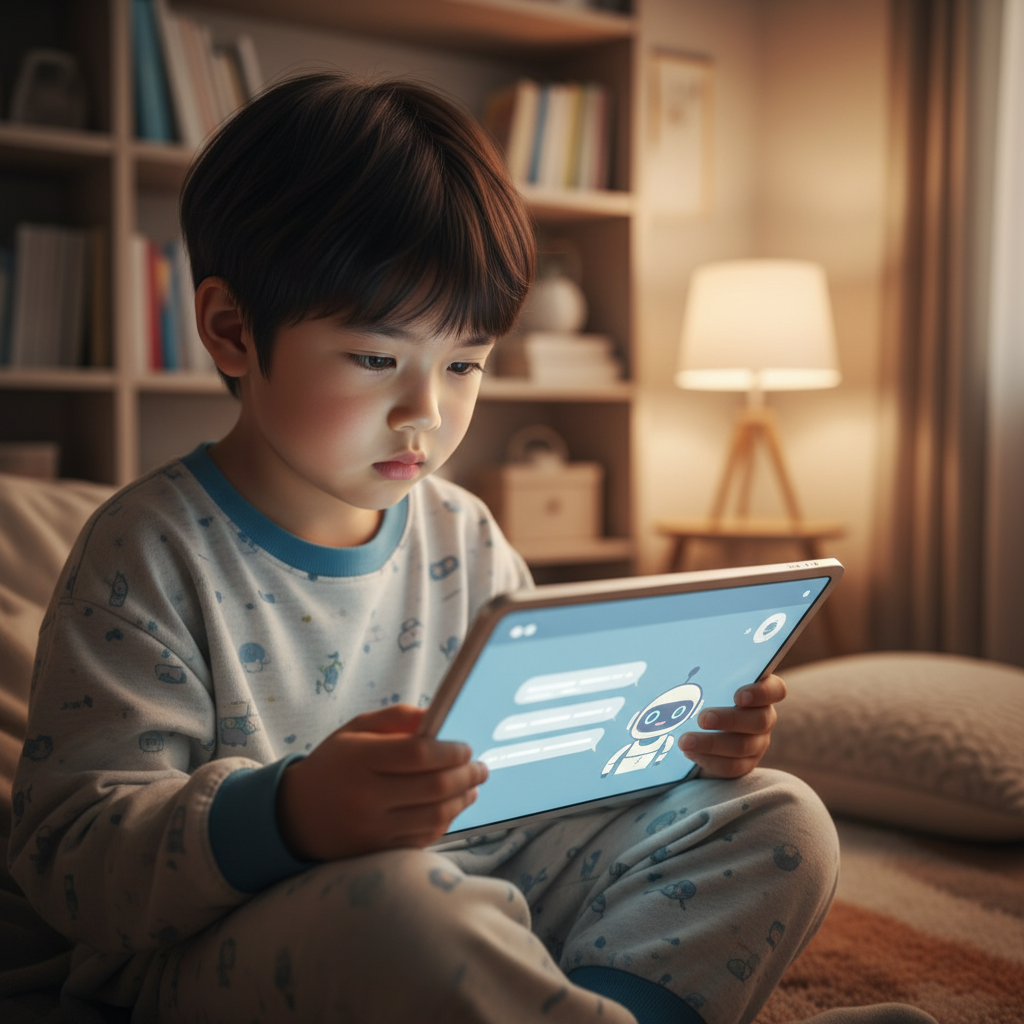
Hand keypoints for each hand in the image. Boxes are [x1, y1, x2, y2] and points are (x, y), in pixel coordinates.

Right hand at [276, 704, 487, 860]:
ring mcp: (371, 830)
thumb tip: (437, 717)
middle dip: (466, 776)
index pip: (418, 755)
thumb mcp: (356, 730)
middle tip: (482, 768)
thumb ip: (397, 718)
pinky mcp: (376, 853)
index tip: (466, 748)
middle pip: (433, 788)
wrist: (294, 816)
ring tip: (472, 788)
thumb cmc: (333, 764)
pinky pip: (422, 839)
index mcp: (359, 759)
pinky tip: (451, 808)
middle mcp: (365, 797)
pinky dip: (443, 823)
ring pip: (433, 817)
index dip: (450, 752)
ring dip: (461, 801)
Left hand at [678, 673, 786, 778]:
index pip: (775, 690)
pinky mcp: (744, 764)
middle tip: (702, 718)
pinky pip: (732, 767)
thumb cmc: (700, 691)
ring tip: (685, 741)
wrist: (691, 723)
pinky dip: (709, 761)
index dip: (761, 693)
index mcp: (759, 691)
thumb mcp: (703, 678)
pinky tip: (690, 753)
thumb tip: (683, 653)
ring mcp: (757, 742)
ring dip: (711, 744)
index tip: (738, 696)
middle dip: (729, 720)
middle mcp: (764, 716)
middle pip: (759, 721)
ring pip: (743, 746)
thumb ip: (704, 668)